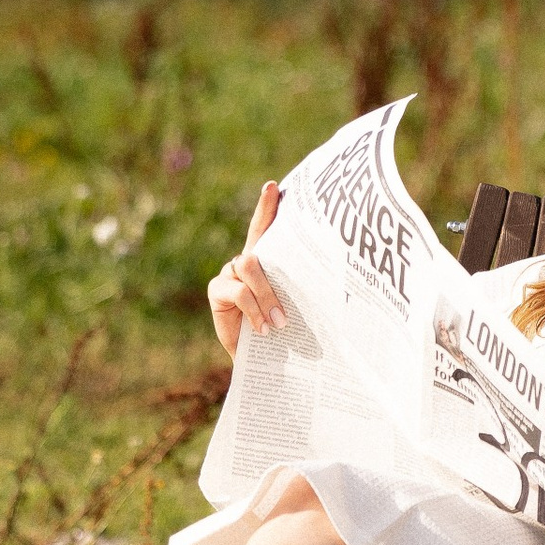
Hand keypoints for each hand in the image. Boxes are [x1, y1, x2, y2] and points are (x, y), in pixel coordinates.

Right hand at [207, 180, 285, 361]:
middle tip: (286, 314)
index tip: (272, 186)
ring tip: (278, 324)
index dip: (266, 207)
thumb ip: (295, 288)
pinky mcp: (217, 290)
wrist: (263, 358)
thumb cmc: (283, 328)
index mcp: (265, 260)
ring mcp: (229, 274)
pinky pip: (238, 291)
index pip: (264, 228)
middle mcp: (245, 262)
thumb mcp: (291, 305)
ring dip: (266, 297)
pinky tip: (262, 328)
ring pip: (249, 267)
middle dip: (272, 282)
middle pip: (256, 252)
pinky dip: (253, 310)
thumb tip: (328, 277)